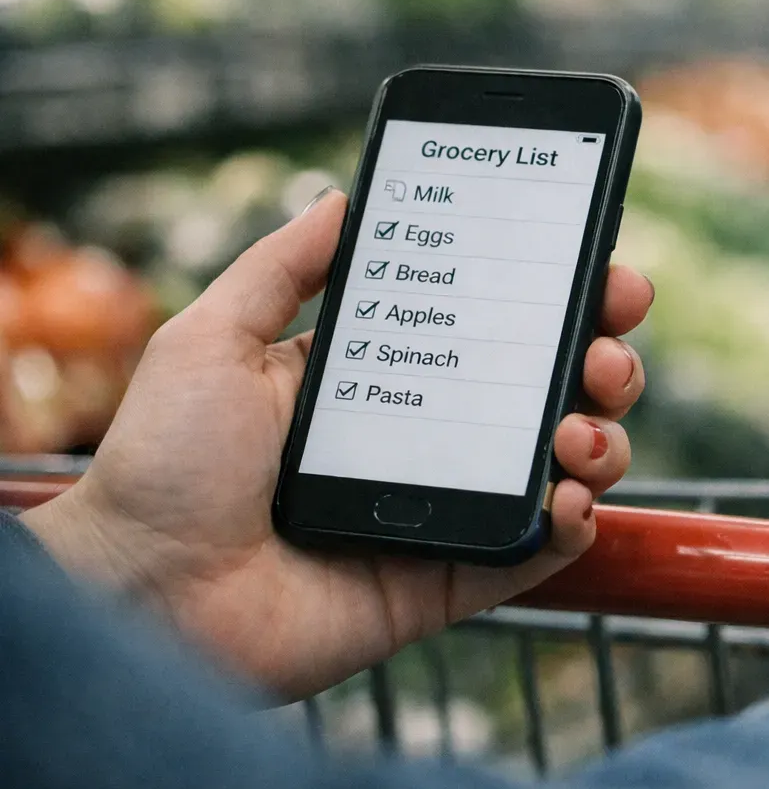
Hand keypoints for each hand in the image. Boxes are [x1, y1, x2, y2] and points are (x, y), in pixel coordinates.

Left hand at [23, 188, 653, 699]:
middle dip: (603, 358)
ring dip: (600, 435)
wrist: (144, 592)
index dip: (559, 297)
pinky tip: (566, 496)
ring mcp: (449, 508)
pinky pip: (541, 550)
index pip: (493, 326)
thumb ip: (282, 267)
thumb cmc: (162, 467)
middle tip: (604, 347)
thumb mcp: (212, 339)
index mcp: (385, 377)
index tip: (601, 271)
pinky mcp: (456, 576)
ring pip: (564, 465)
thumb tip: (345, 196)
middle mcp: (430, 438)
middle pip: (551, 389)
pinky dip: (576, 523)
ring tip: (575, 428)